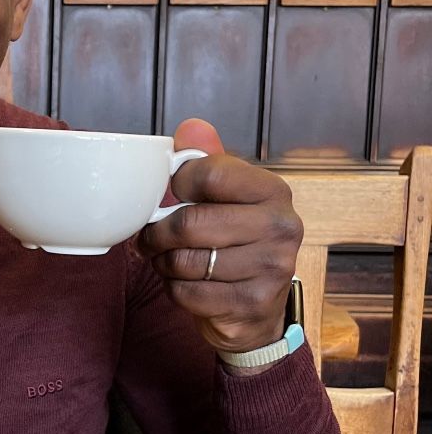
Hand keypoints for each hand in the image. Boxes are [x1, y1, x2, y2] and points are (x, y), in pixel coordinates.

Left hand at [135, 119, 303, 353]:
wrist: (253, 307)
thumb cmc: (231, 243)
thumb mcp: (223, 199)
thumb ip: (206, 162)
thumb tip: (192, 127)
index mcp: (273, 191)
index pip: (208, 173)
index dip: (175, 185)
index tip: (171, 197)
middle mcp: (282, 226)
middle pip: (190, 222)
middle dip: (158, 234)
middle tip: (151, 239)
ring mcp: (274, 267)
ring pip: (186, 261)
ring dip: (164, 264)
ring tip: (170, 260)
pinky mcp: (255, 303)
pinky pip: (188, 293)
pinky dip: (175, 290)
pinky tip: (186, 284)